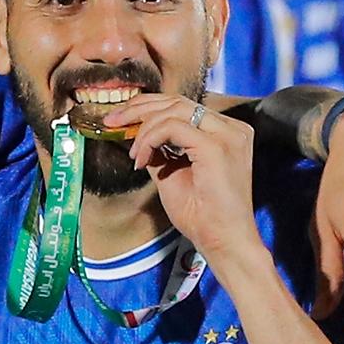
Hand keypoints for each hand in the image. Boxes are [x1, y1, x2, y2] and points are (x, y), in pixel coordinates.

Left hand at [116, 94, 262, 265]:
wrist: (223, 242)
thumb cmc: (202, 215)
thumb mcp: (172, 173)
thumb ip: (159, 149)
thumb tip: (134, 134)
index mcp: (226, 132)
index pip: (182, 105)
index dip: (148, 108)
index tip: (119, 119)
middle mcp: (231, 129)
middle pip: (176, 101)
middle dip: (138, 108)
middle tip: (112, 121)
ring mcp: (227, 136)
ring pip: (173, 110)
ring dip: (143, 128)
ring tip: (134, 153)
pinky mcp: (216, 147)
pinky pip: (171, 128)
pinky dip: (149, 140)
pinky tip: (142, 160)